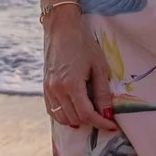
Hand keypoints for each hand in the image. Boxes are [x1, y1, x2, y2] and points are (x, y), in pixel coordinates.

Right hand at [41, 11, 118, 130]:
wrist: (61, 29)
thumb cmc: (84, 44)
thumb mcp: (99, 66)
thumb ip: (102, 92)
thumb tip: (107, 114)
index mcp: (71, 84)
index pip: (86, 114)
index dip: (100, 123)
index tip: (111, 125)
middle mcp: (57, 89)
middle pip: (74, 118)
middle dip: (91, 121)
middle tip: (103, 116)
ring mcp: (48, 89)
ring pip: (62, 118)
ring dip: (77, 120)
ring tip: (90, 113)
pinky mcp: (44, 87)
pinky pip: (52, 111)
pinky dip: (64, 115)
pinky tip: (75, 110)